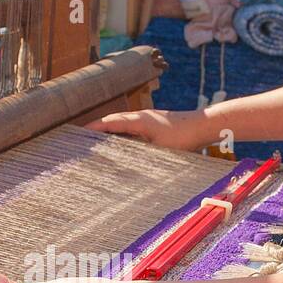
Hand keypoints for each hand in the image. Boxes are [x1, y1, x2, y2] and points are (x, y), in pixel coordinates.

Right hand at [86, 108, 207, 150]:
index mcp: (139, 120)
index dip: (93, 128)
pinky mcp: (155, 123)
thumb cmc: (185, 137)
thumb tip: (125, 166)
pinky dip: (121, 133)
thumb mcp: (161, 151)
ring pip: (122, 123)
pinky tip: (121, 143)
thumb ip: (142, 156)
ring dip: (109, 130)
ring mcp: (148, 118)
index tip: (77, 133)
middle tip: (80, 137)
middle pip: (113, 120)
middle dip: (96, 128)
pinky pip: (132, 127)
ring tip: (95, 141)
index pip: (110, 122)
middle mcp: (141, 116)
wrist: (205, 125)